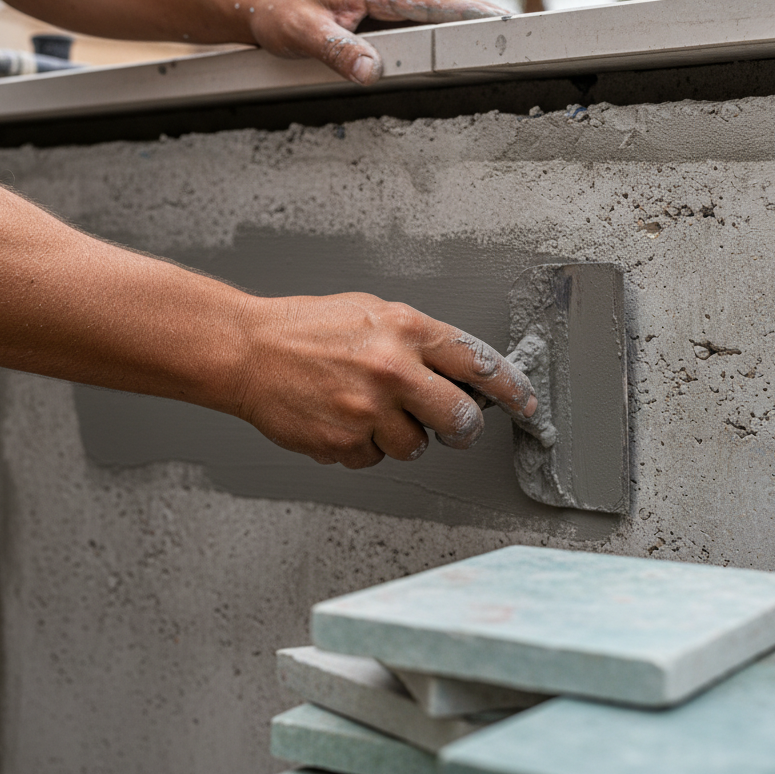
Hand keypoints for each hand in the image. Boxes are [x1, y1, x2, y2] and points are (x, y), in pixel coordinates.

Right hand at [233, 292, 536, 468]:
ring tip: (370, 409)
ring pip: (417, 448)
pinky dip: (364, 446)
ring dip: (403, 436)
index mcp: (406, 330)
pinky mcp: (344, 442)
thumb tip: (465, 374)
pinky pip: (375, 459)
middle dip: (461, 428)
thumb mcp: (372, 314)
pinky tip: (342, 419)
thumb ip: (420, 341)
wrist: (247, 352)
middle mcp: (392, 370)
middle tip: (452, 425)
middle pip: (461, 420)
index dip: (513, 389)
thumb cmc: (307, 329)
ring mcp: (368, 410)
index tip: (527, 404)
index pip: (481, 364)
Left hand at [243, 0, 506, 84]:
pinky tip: (462, 52)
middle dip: (483, 19)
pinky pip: (422, 23)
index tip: (503, 25)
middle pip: (446, 5)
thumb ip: (337, 52)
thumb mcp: (302, 35)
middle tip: (521, 39)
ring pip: (437, 14)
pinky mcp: (384, 12)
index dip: (469, 14)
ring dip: (468, 27)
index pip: (434, 1)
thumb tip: (372, 72)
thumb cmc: (278, 14)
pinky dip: (445, 34)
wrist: (259, 2)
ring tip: (505, 48)